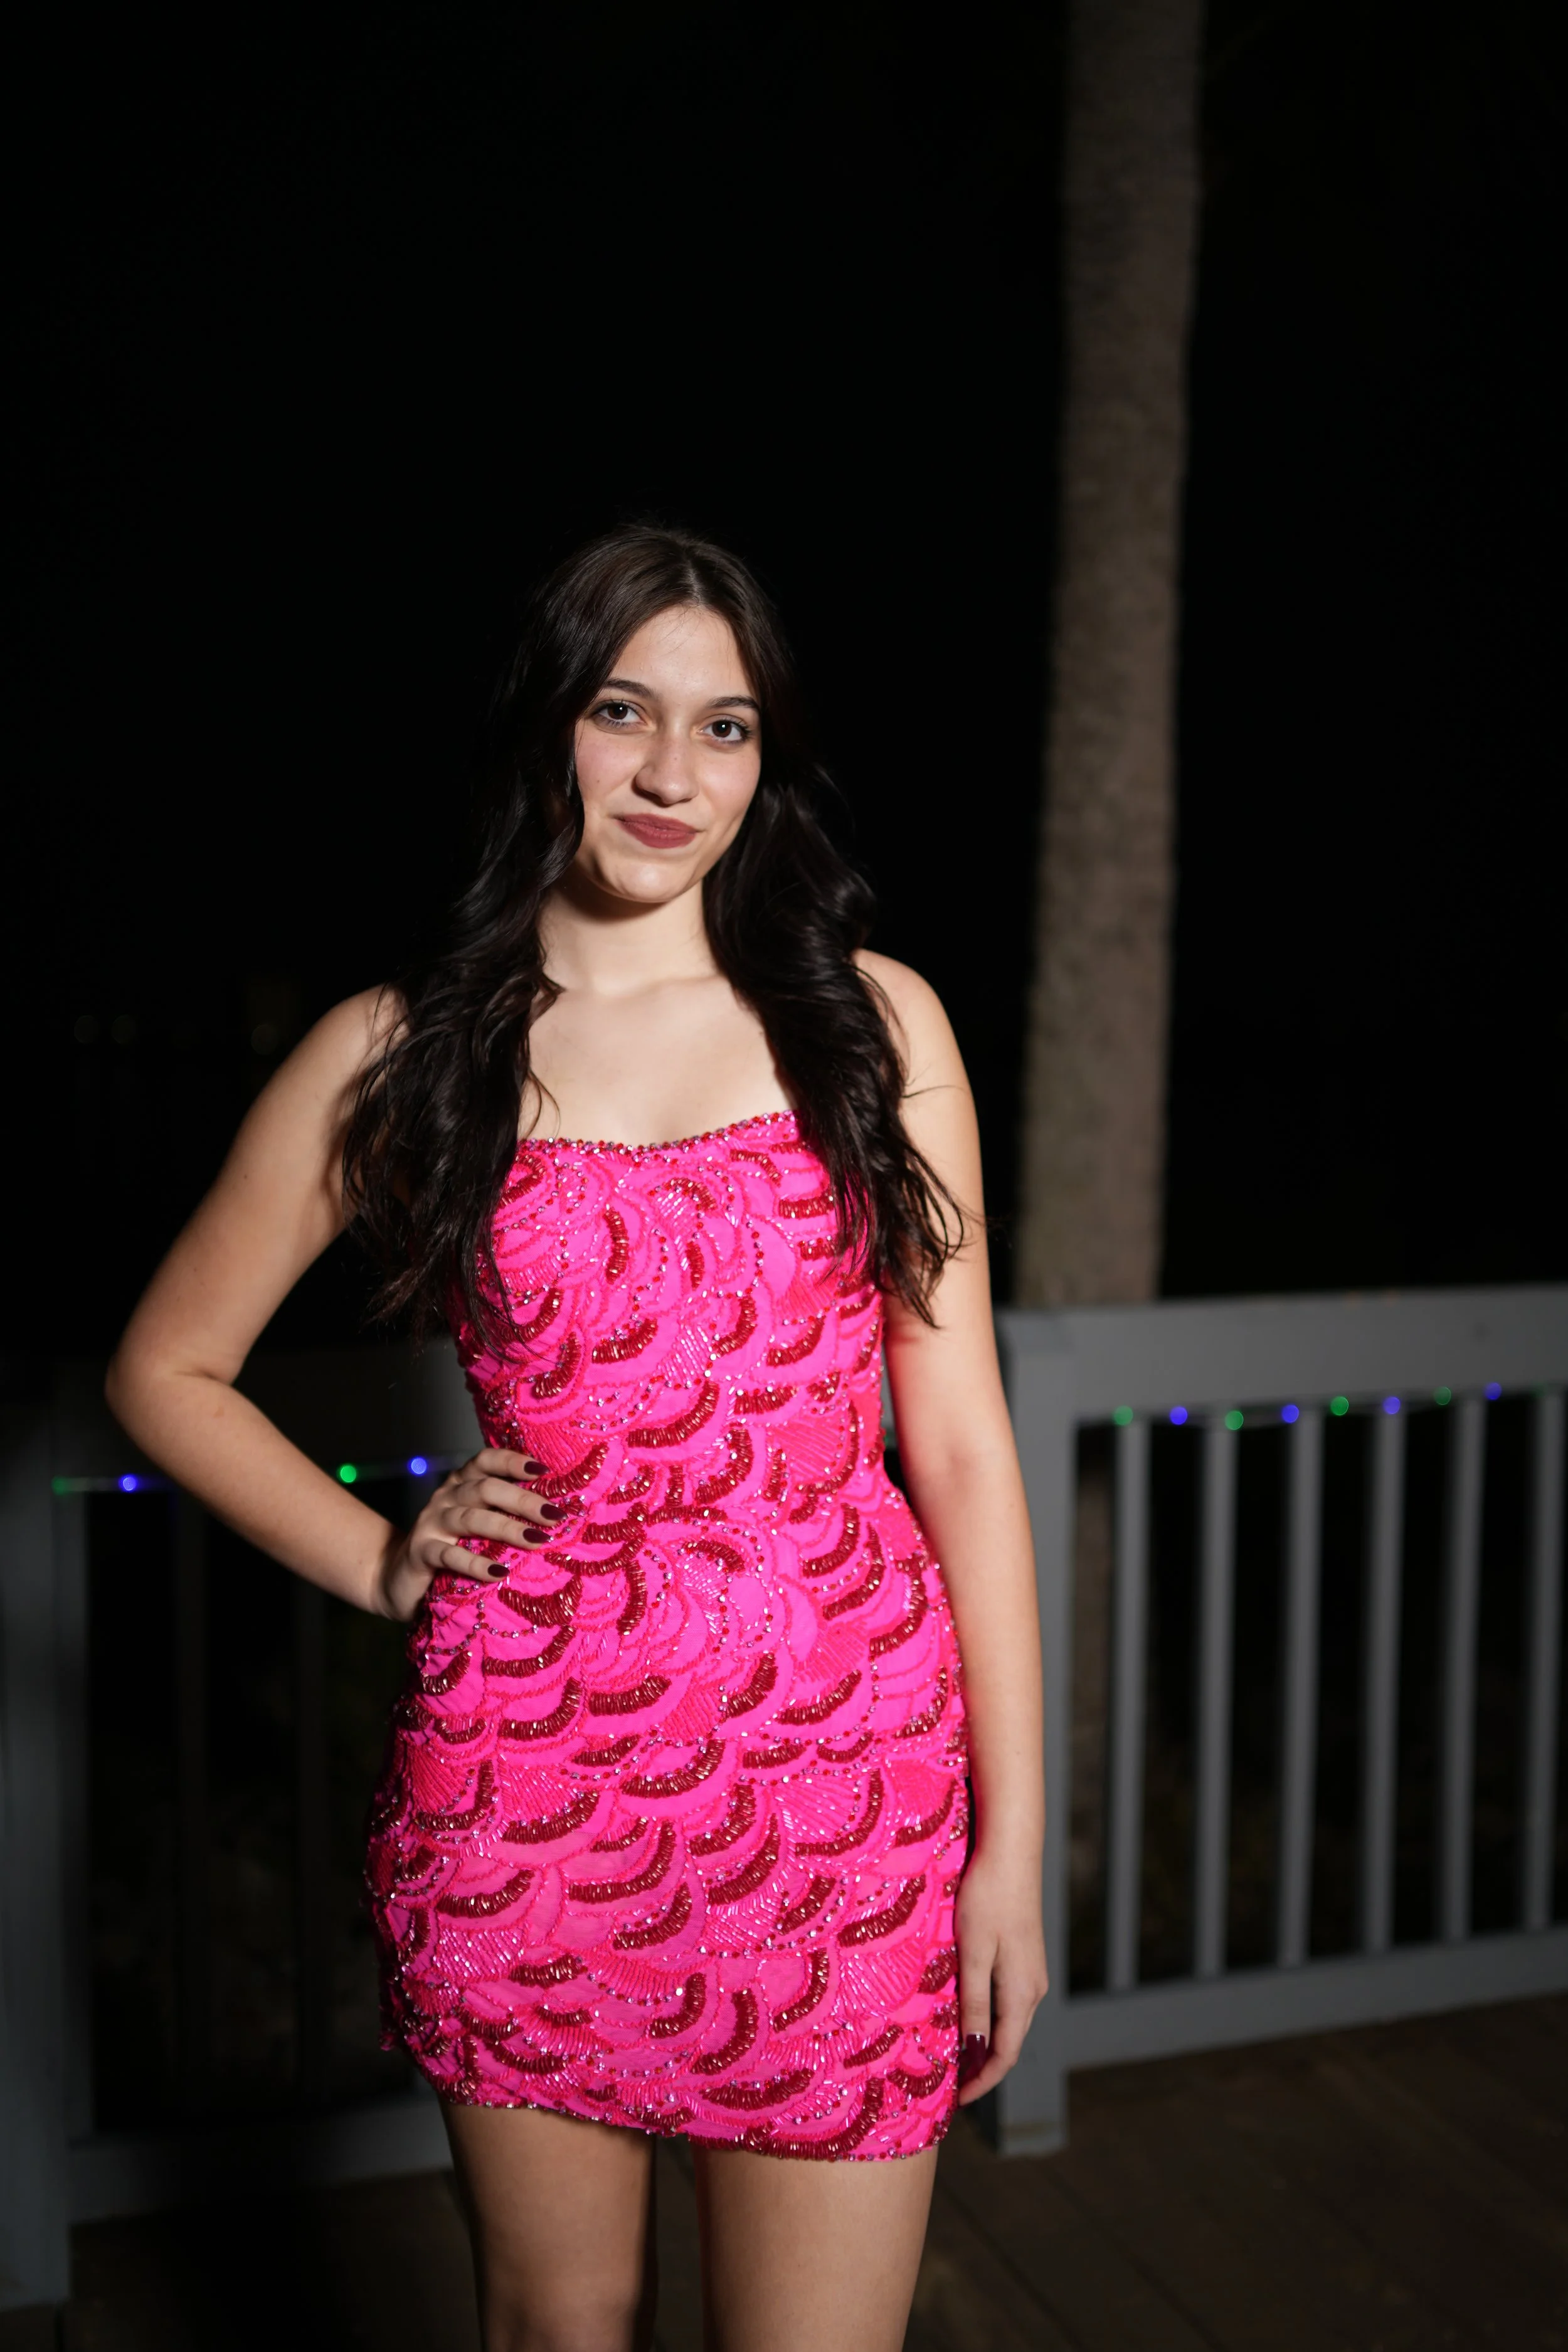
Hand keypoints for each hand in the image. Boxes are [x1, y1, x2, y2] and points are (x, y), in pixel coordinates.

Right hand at [377, 1448, 564, 1620]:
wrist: (398, 1579)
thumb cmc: (450, 1548)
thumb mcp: (476, 1526)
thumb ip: (502, 1515)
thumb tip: (557, 1516)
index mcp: (461, 1484)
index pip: (485, 1460)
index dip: (512, 1461)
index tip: (543, 1470)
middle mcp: (446, 1497)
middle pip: (485, 1488)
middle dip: (522, 1500)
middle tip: (554, 1516)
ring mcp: (431, 1523)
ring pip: (470, 1517)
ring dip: (506, 1528)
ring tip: (537, 1540)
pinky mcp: (421, 1552)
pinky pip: (449, 1555)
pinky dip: (475, 1564)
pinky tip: (499, 1573)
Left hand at [953, 1844, 1048, 2106]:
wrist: (1011, 1852)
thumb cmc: (988, 1899)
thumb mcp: (974, 1954)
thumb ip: (976, 2003)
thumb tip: (977, 2051)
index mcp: (1023, 1993)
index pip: (1004, 2054)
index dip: (982, 2081)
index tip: (957, 2101)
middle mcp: (1034, 1988)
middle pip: (1009, 2042)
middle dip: (982, 2067)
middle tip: (950, 2085)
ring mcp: (1032, 1972)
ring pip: (1009, 2021)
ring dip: (985, 2042)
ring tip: (954, 2056)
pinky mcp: (1025, 1956)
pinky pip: (1008, 1999)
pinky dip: (989, 2018)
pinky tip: (968, 2015)